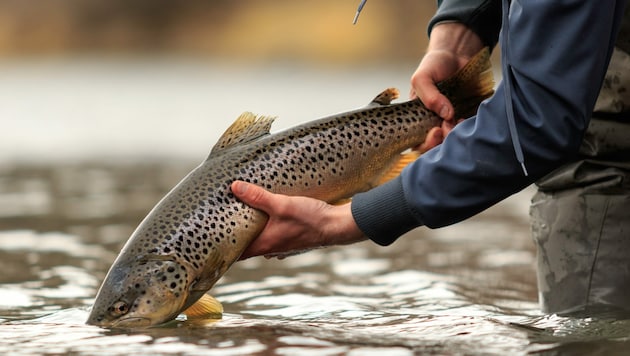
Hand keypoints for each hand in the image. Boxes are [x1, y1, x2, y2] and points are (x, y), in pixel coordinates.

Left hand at [231, 181, 366, 259]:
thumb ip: (258, 196)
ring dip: (253, 232)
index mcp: (264, 245)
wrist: (337, 226)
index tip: (210, 239)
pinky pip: (274, 236)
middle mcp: (271, 249)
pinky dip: (267, 229)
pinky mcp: (293, 239)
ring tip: (244, 216)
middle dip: (236, 235)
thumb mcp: (282, 204)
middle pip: (247, 246)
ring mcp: (283, 246)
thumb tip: (234, 187)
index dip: (223, 247)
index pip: (236, 253)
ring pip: (261, 241)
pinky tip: (269, 216)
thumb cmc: (310, 219)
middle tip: (224, 221)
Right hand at [410, 22, 483, 151]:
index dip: (426, 144)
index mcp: (418, 119)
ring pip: (453, 141)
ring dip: (457, 136)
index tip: (436, 132)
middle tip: (448, 128)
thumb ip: (428, 96)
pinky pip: (470, 130)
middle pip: (436, 146)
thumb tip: (446, 114)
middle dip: (443, 142)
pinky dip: (470, 128)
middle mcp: (434, 124)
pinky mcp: (468, 117)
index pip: (418, 142)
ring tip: (460, 121)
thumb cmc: (434, 66)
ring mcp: (452, 122)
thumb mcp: (421, 77)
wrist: (457, 53)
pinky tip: (468, 118)